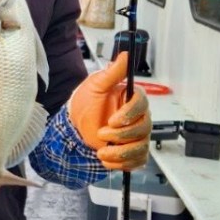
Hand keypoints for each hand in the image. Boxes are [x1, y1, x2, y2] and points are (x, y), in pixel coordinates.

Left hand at [68, 53, 150, 169]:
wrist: (76, 126)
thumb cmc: (86, 103)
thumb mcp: (96, 84)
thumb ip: (112, 72)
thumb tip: (125, 55)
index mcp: (132, 99)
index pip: (142, 104)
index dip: (129, 114)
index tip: (113, 120)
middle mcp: (138, 117)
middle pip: (143, 128)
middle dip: (120, 135)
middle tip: (101, 133)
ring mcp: (137, 135)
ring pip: (141, 147)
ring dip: (120, 152)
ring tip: (102, 151)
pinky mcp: (133, 151)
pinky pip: (137, 161)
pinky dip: (122, 164)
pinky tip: (107, 158)